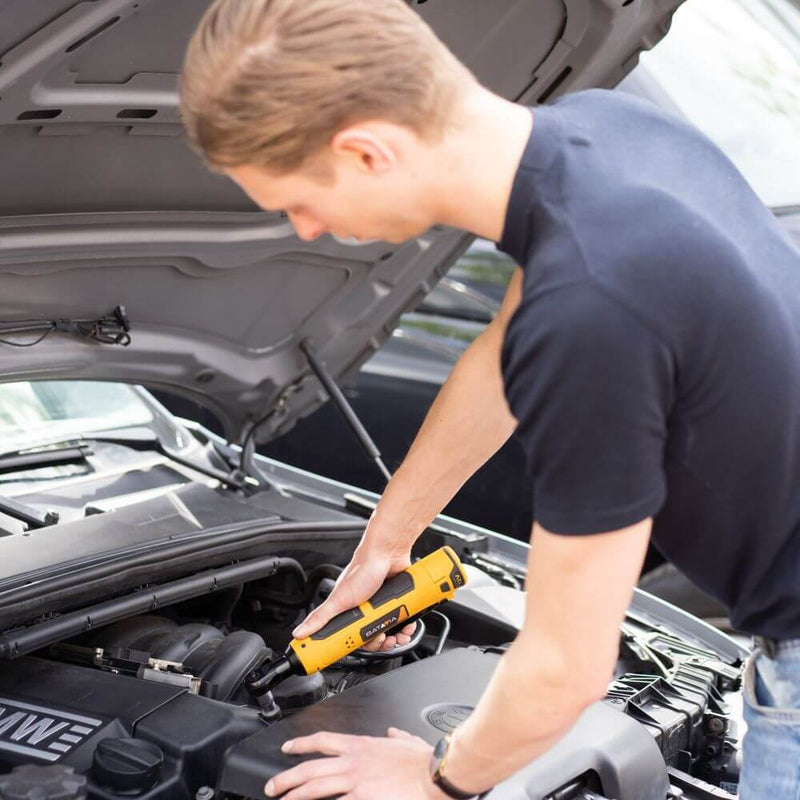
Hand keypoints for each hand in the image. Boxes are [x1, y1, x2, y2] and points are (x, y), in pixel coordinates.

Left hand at [264, 728, 448, 799]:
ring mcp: (355, 780)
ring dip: (294, 794)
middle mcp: (353, 760)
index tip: (289, 747)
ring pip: (314, 786)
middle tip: (272, 785)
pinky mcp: (361, 797)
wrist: (434, 775)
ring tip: (280, 799)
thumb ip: (396, 736)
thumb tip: (392, 732)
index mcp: (361, 745)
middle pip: (310, 766)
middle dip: (287, 776)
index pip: (323, 740)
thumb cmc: (422, 761)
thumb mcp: (406, 741)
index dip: (302, 743)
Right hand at [292, 538, 415, 652]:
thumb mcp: (339, 598)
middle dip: (380, 644)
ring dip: (397, 638)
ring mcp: (382, 608)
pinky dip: (407, 626)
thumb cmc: (362, 569)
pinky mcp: (398, 603)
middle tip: (384, 640)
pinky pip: (403, 621)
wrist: (389, 552)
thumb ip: (320, 617)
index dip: (355, 648)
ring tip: (399, 634)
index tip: (361, 651)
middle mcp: (365, 611)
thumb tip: (300, 632)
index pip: (348, 639)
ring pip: (390, 632)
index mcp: (348, 613)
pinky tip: (408, 624)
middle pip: (372, 639)